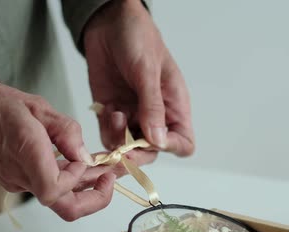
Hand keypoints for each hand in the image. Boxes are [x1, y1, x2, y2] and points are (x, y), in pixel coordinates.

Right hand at [0, 76, 120, 220]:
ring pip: (58, 196)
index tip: (87, 160)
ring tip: (101, 164)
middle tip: (110, 178)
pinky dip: (65, 176)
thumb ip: (66, 132)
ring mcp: (16, 181)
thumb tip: (85, 156)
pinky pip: (44, 185)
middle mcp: (22, 176)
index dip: (79, 180)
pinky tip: (73, 159)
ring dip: (83, 183)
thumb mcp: (36, 106)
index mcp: (27, 155)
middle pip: (65, 207)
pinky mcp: (13, 179)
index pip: (57, 192)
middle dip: (95, 198)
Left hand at [83, 0, 193, 156]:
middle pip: (152, 151)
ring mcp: (132, 115)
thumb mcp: (147, 71)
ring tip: (115, 114)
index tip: (153, 142)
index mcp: (174, 106)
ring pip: (127, 148)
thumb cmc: (138, 38)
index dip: (171, 148)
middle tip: (123, 148)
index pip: (182, 143)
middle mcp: (154, 116)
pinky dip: (106, 129)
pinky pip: (108, 135)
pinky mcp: (110, 112)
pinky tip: (107, 109)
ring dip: (118, 139)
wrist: (108, 21)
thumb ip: (152, 107)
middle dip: (137, 153)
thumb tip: (159, 141)